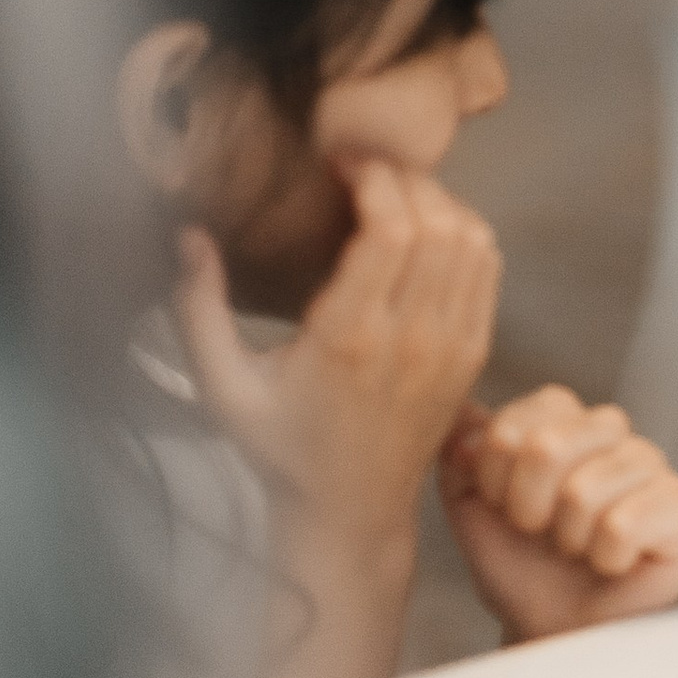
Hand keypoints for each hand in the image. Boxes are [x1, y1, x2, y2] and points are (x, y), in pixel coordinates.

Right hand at [176, 159, 500, 546]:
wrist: (348, 513)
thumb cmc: (281, 450)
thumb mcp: (222, 386)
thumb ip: (198, 309)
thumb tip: (189, 237)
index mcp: (348, 338)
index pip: (390, 228)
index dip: (373, 177)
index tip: (342, 164)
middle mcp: (409, 338)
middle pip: (435, 221)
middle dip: (403, 178)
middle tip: (365, 170)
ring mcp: (449, 346)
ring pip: (470, 237)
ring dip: (437, 201)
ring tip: (394, 195)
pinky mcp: (472, 354)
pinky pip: (487, 268)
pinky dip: (466, 233)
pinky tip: (429, 230)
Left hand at [440, 388, 677, 643]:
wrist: (556, 631)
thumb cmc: (521, 569)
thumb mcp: (471, 511)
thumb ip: (459, 457)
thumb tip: (463, 415)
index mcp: (563, 419)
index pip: (525, 414)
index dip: (497, 471)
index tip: (503, 507)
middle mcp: (611, 431)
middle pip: (549, 445)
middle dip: (526, 507)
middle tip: (539, 533)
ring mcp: (652, 464)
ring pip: (584, 490)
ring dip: (566, 539)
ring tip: (576, 550)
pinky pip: (624, 523)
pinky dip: (603, 559)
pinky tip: (611, 563)